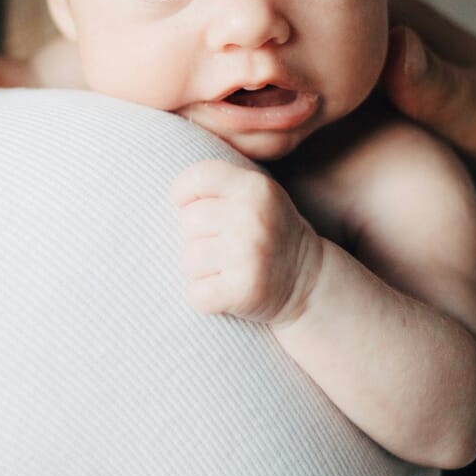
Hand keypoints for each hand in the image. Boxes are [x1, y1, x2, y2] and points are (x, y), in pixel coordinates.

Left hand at [171, 160, 323, 324]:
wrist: (308, 281)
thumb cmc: (268, 232)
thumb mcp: (256, 195)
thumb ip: (219, 183)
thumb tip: (167, 189)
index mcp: (255, 188)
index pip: (197, 177)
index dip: (185, 194)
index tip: (194, 207)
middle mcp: (253, 217)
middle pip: (187, 222)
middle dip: (197, 237)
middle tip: (224, 246)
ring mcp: (249, 255)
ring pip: (187, 260)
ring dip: (201, 270)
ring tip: (228, 268)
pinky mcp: (243, 290)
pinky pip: (196, 294)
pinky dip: (206, 297)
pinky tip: (228, 289)